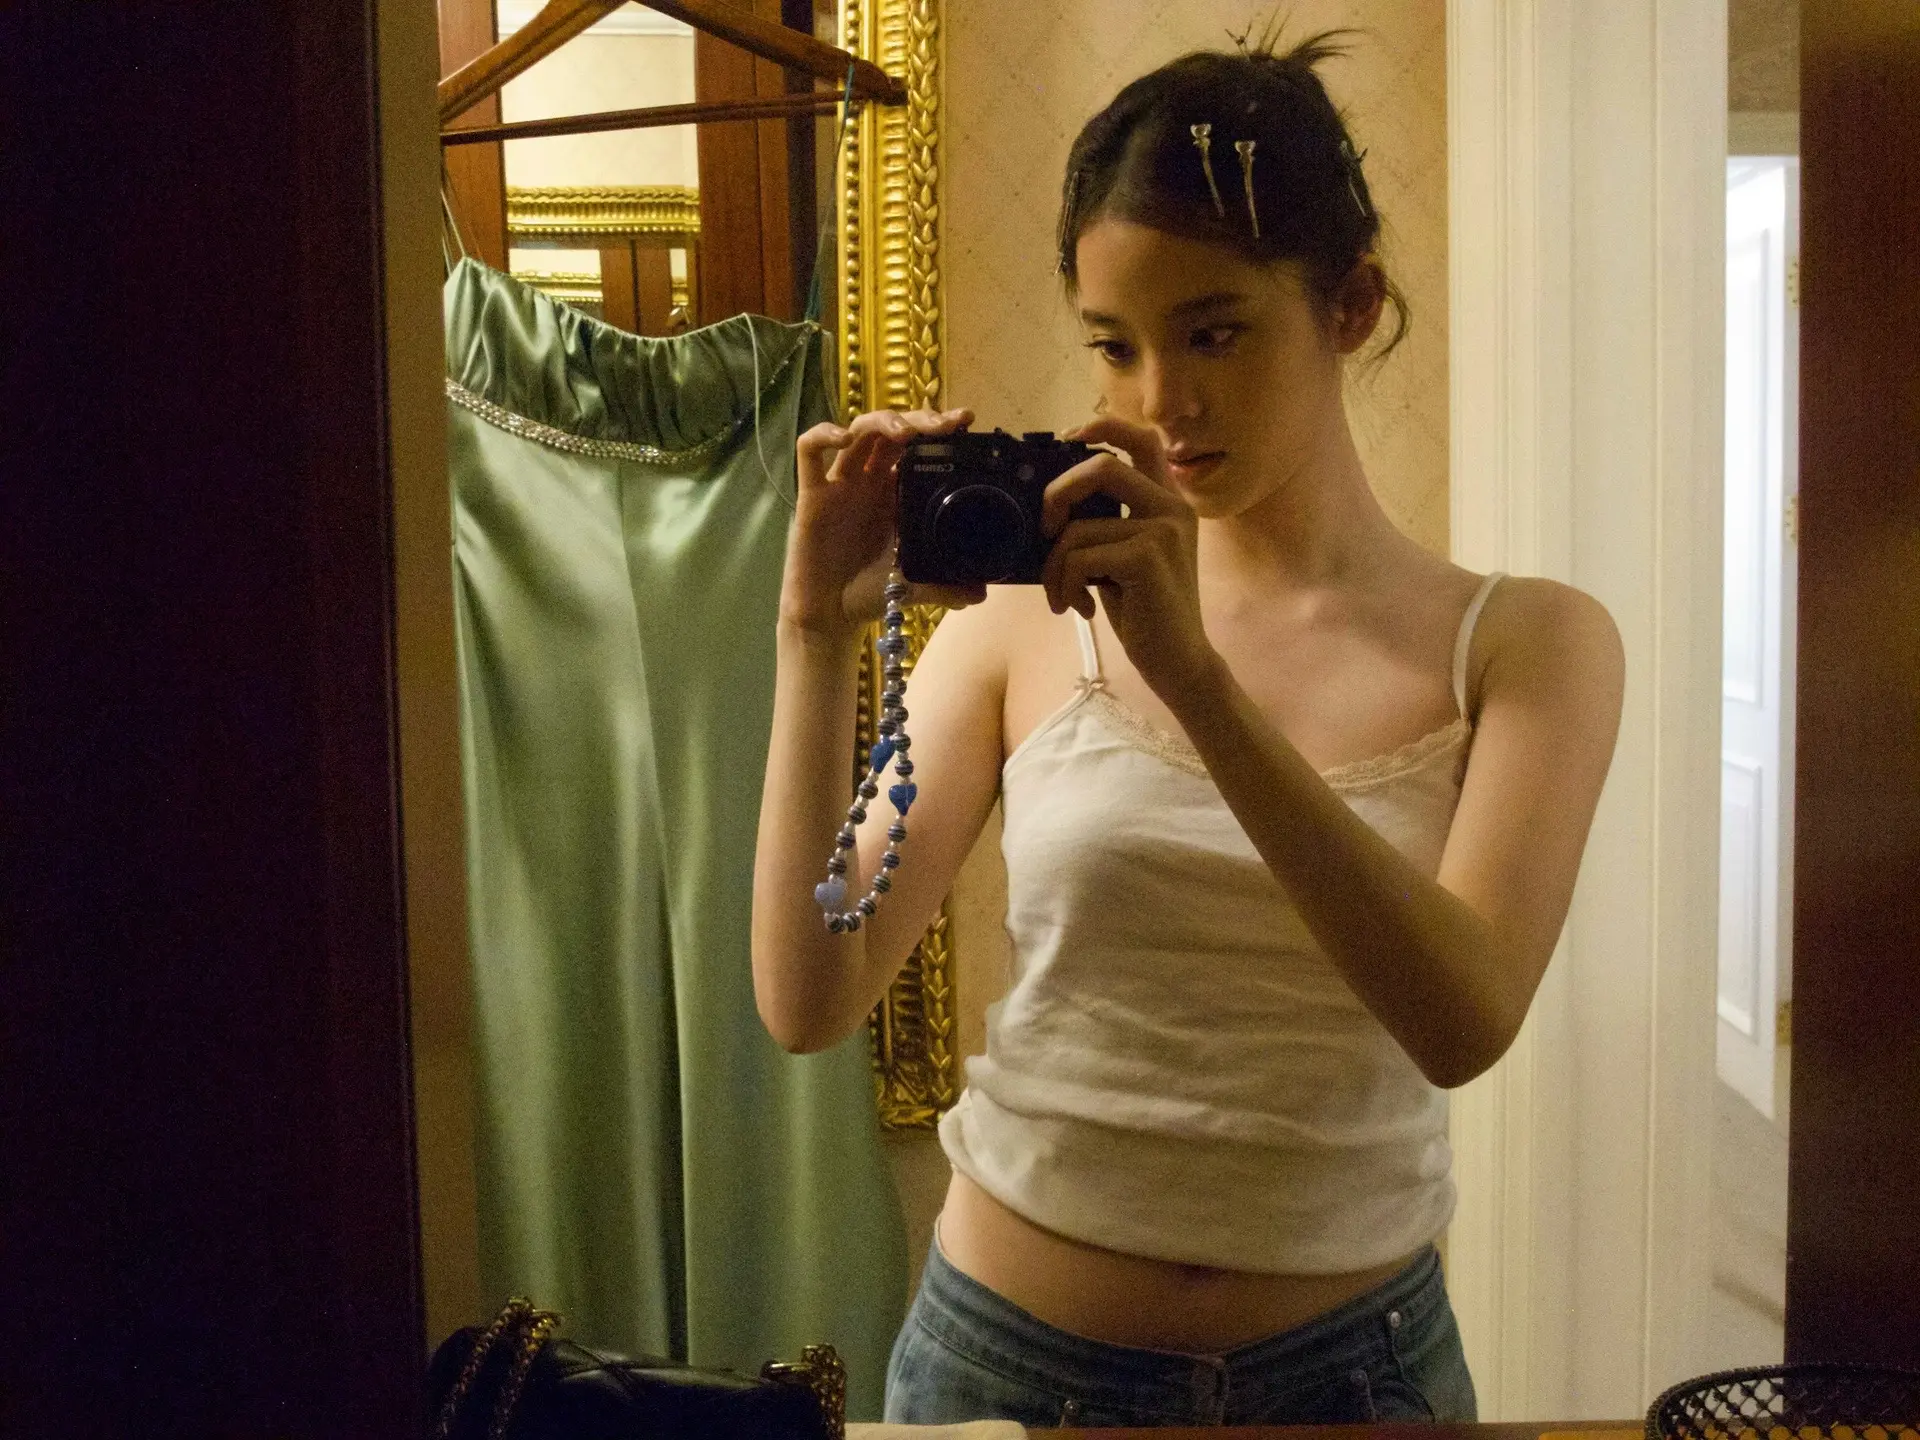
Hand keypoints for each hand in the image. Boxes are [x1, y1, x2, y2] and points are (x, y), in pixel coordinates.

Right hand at [780, 406, 986, 634]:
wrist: (830, 616)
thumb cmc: (869, 593)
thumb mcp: (914, 586)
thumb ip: (945, 586)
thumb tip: (980, 594)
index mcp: (898, 493)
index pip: (919, 446)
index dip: (939, 428)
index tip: (964, 420)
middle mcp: (870, 481)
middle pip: (893, 430)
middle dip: (918, 419)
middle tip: (942, 425)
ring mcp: (841, 485)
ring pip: (858, 430)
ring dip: (883, 422)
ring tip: (906, 432)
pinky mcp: (812, 495)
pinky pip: (809, 452)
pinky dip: (823, 435)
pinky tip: (843, 438)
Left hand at [1040, 416, 1217, 697]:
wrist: (1179, 662)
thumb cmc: (1146, 612)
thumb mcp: (1124, 558)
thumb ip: (1104, 525)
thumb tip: (1053, 508)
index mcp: (1169, 502)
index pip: (1142, 439)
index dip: (1102, 427)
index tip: (1066, 438)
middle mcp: (1173, 508)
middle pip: (1102, 466)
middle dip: (1058, 494)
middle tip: (1045, 530)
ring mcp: (1163, 530)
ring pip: (1077, 528)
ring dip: (1054, 568)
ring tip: (1064, 596)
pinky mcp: (1147, 557)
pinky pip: (1079, 557)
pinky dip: (1064, 585)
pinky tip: (1079, 608)